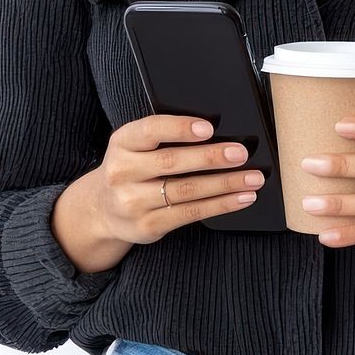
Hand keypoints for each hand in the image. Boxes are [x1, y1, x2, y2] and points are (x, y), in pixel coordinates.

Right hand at [93, 114, 265, 245]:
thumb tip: (216, 132)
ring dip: (225, 184)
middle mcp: (123, 172)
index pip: (150, 130)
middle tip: (240, 153)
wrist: (102, 209)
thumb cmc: (132, 168)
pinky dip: (220, 205)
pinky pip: (190, 213)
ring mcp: (133, 202)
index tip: (208, 128)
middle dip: (211, 157)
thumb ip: (163, 136)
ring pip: (186, 190)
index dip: (180, 128)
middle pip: (172, 162)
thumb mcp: (135, 145)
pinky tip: (240, 198)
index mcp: (122, 143)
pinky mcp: (148, 226)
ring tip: (252, 178)